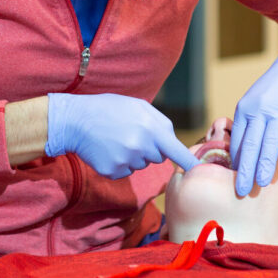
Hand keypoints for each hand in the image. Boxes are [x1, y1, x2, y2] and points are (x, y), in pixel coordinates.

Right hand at [46, 93, 200, 178]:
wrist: (76, 120)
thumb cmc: (110, 108)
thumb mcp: (138, 106)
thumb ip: (159, 122)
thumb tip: (172, 141)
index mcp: (150, 128)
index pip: (176, 150)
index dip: (189, 162)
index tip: (200, 172)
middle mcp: (141, 147)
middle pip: (158, 157)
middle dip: (150, 148)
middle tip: (131, 132)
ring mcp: (126, 161)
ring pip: (142, 164)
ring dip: (134, 155)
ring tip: (117, 138)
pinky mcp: (113, 172)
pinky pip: (126, 171)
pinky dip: (120, 163)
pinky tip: (109, 149)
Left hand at [231, 40, 277, 195]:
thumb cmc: (273, 91)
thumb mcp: (254, 103)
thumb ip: (249, 127)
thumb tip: (241, 157)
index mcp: (245, 108)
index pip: (238, 139)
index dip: (235, 162)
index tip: (232, 180)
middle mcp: (260, 109)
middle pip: (251, 144)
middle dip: (245, 169)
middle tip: (241, 190)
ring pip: (270, 141)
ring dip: (265, 164)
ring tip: (261, 183)